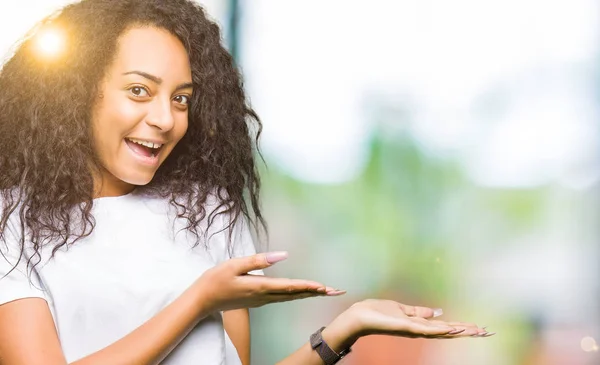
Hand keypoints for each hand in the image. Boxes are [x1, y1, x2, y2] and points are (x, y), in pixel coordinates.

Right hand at [197, 252, 344, 312]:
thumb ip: (258, 260)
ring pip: (290, 297)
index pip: (289, 287)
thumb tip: (282, 255)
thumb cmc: (215, 280)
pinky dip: (297, 294)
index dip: (307, 286)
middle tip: (337, 291)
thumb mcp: (234, 265)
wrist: (202, 300)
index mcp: (259, 287)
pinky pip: (283, 297)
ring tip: (326, 291)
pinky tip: (303, 292)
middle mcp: (264, 296)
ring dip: (309, 294)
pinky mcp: (259, 300)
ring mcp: (262, 300)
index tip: (323, 287)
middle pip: (295, 295)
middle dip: (316, 293)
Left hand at [329, 299, 491, 346]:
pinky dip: (439, 329)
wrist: (360, 316)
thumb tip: (437, 312)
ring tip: (478, 330)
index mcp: (420, 325)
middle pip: (448, 332)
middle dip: (468, 332)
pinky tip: (452, 328)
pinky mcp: (405, 327)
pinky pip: (425, 329)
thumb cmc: (378, 312)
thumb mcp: (402, 309)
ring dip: (460, 330)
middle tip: (488, 332)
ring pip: (441, 332)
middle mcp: (419, 330)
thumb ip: (419, 312)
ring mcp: (413, 329)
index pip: (446, 327)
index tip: (481, 328)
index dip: (463, 327)